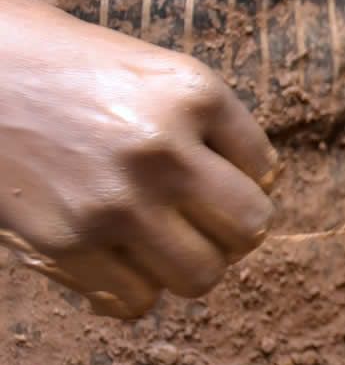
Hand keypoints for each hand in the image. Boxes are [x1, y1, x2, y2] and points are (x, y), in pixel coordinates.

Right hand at [0, 0, 277, 318]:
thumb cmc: (58, 62)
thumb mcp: (149, 68)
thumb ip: (205, 123)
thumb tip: (257, 187)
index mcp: (193, 93)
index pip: (266, 170)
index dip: (242, 178)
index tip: (210, 175)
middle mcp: (162, 149)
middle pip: (250, 229)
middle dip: (231, 230)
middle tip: (198, 219)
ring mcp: (114, 202)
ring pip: (202, 276)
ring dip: (187, 265)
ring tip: (159, 242)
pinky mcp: (65, 243)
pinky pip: (136, 301)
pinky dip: (132, 289)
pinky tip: (114, 259)